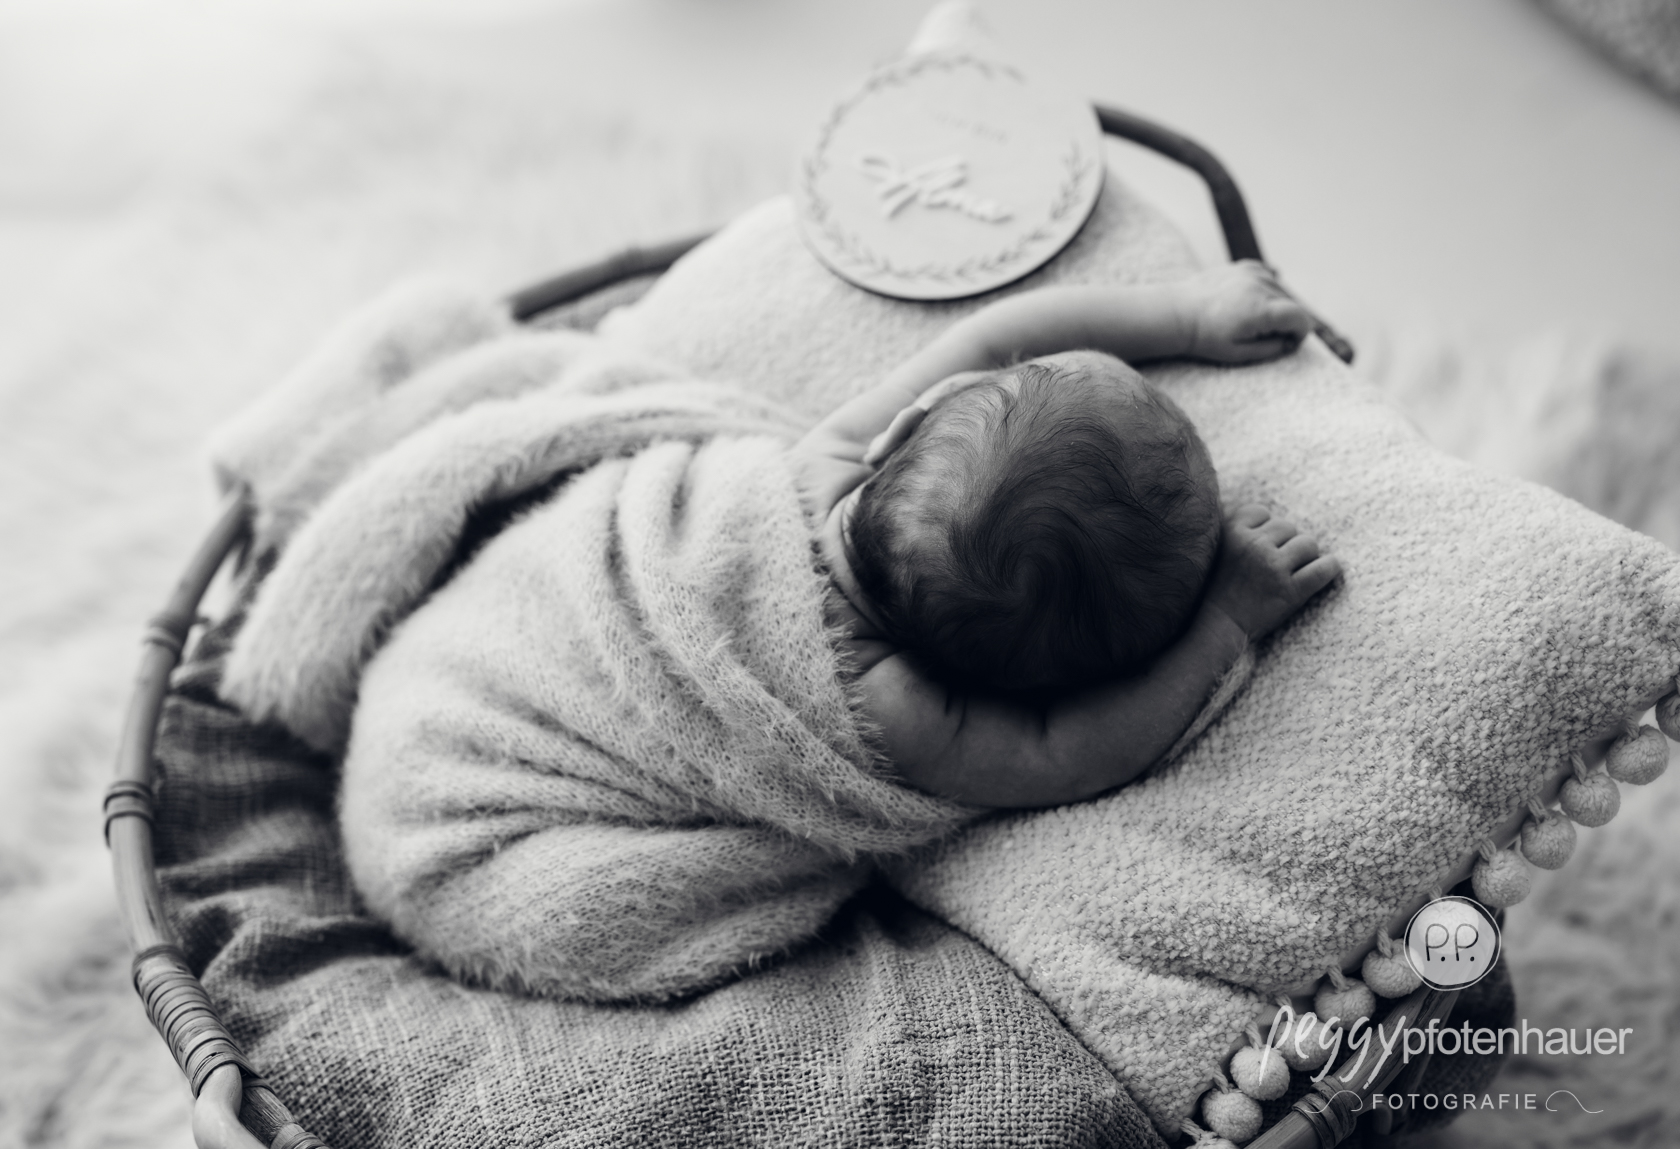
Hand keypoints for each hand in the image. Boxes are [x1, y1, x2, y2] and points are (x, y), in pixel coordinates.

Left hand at [1184, 261, 1311, 363]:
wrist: (1178, 315)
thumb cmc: (1205, 338)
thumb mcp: (1239, 353)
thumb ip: (1271, 348)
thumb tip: (1291, 342)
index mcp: (1261, 310)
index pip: (1300, 317)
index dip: (1300, 333)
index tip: (1289, 342)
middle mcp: (1260, 286)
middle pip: (1293, 303)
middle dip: (1288, 321)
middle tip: (1268, 335)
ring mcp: (1252, 273)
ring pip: (1281, 289)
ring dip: (1278, 304)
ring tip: (1255, 320)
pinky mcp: (1242, 266)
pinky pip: (1268, 274)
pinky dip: (1268, 287)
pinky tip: (1255, 299)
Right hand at [1203, 504, 1340, 639]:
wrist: (1216, 628)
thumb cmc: (1214, 590)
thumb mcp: (1212, 549)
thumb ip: (1230, 527)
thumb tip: (1255, 512)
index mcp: (1232, 532)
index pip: (1261, 513)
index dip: (1262, 530)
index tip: (1257, 547)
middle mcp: (1253, 545)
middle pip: (1287, 527)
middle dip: (1284, 544)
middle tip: (1273, 565)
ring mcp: (1273, 568)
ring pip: (1308, 543)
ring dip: (1304, 556)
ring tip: (1292, 572)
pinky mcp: (1291, 591)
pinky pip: (1324, 569)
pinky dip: (1330, 568)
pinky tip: (1327, 570)